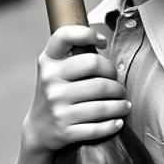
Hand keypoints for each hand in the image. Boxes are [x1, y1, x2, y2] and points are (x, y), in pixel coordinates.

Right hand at [22, 25, 129, 152]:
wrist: (39, 129)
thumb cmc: (56, 94)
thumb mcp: (55, 71)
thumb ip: (73, 56)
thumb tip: (102, 42)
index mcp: (49, 62)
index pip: (65, 36)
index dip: (87, 34)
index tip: (102, 41)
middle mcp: (51, 82)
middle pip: (95, 66)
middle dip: (114, 76)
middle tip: (118, 86)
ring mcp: (57, 106)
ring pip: (102, 101)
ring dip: (120, 104)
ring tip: (124, 104)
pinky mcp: (65, 130)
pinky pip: (98, 127)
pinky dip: (113, 124)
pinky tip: (118, 120)